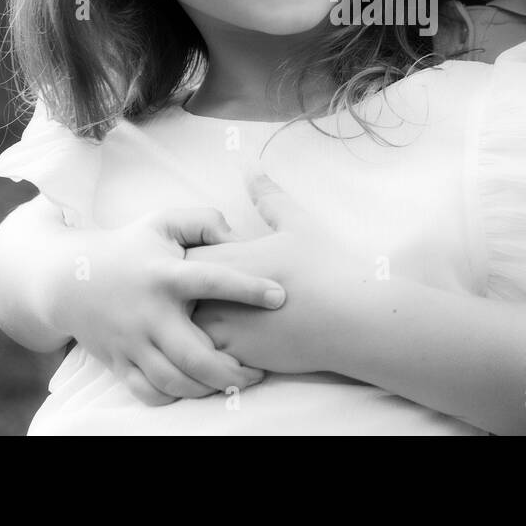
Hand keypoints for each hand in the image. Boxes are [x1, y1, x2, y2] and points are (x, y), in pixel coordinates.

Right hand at [47, 206, 286, 404]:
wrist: (68, 279)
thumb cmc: (130, 247)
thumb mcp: (163, 222)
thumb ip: (204, 221)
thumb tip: (240, 237)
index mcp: (165, 274)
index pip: (211, 281)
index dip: (247, 288)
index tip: (280, 294)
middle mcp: (148, 312)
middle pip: (193, 354)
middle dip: (231, 370)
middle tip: (259, 371)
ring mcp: (131, 342)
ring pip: (174, 380)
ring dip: (209, 388)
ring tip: (236, 382)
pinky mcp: (118, 362)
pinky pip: (149, 393)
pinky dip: (176, 397)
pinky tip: (198, 388)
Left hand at [190, 175, 373, 374]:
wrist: (348, 318)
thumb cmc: (325, 267)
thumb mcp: (296, 223)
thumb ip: (268, 196)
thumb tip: (252, 168)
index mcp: (226, 258)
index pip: (183, 257)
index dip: (192, 260)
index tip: (209, 263)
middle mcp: (215, 294)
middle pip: (177, 295)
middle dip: (185, 295)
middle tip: (199, 295)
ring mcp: (222, 328)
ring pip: (184, 330)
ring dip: (193, 326)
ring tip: (212, 323)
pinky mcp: (234, 356)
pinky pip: (203, 358)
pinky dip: (208, 353)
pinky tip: (227, 348)